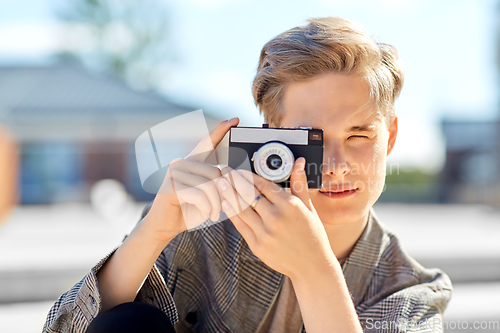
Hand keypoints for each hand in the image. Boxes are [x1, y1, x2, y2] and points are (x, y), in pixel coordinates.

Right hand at [145, 117, 239, 244]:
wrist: (164, 227)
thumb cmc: (187, 211)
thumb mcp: (208, 195)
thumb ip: (217, 184)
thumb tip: (232, 178)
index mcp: (192, 162)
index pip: (208, 142)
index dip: (221, 130)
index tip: (235, 119)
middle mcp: (182, 162)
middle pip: (217, 173)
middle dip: (223, 195)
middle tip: (221, 209)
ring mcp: (175, 172)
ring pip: (210, 185)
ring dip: (216, 204)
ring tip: (214, 214)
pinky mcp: (171, 185)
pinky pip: (200, 195)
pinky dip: (208, 208)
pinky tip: (207, 215)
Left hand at [217, 157, 334, 279]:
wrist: (312, 266)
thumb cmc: (312, 235)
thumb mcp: (308, 208)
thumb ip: (299, 184)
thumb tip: (299, 162)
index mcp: (290, 205)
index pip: (263, 184)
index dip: (248, 175)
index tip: (239, 169)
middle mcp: (276, 217)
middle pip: (249, 194)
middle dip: (234, 180)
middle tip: (224, 171)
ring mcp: (265, 232)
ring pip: (241, 208)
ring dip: (228, 193)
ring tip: (220, 183)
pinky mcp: (257, 245)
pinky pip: (240, 225)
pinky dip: (231, 212)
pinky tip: (225, 203)